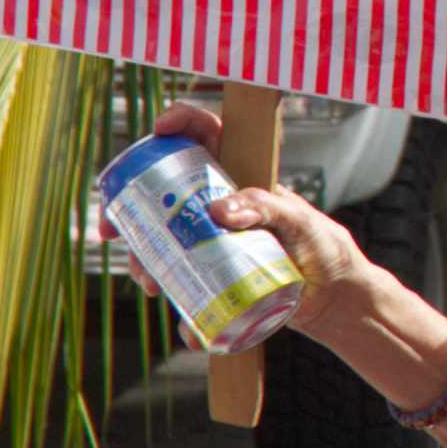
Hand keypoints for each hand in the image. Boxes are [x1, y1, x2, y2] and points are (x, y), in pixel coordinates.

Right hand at [110, 98, 368, 325]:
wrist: (334, 298)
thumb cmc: (321, 246)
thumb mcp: (299, 220)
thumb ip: (266, 207)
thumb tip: (218, 211)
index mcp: (239, 177)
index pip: (206, 136)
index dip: (181, 123)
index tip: (160, 129)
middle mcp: (217, 205)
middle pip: (163, 195)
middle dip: (129, 210)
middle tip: (112, 230)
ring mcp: (212, 240)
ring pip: (164, 243)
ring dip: (145, 262)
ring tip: (149, 281)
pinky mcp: (217, 275)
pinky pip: (188, 287)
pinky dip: (180, 308)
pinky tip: (183, 325)